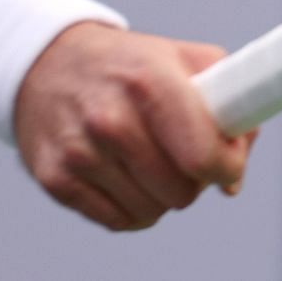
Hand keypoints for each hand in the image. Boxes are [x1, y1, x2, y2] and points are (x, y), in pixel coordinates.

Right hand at [13, 23, 256, 230]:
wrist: (48, 60)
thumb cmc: (125, 64)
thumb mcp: (180, 58)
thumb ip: (227, 104)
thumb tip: (233, 176)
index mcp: (149, 81)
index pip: (203, 156)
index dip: (226, 165)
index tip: (225, 160)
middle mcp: (110, 119)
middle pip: (181, 192)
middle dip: (191, 178)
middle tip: (179, 151)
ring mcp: (79, 152)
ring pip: (152, 212)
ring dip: (158, 193)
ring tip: (145, 156)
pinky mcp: (56, 179)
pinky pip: (119, 221)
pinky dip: (129, 205)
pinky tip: (122, 172)